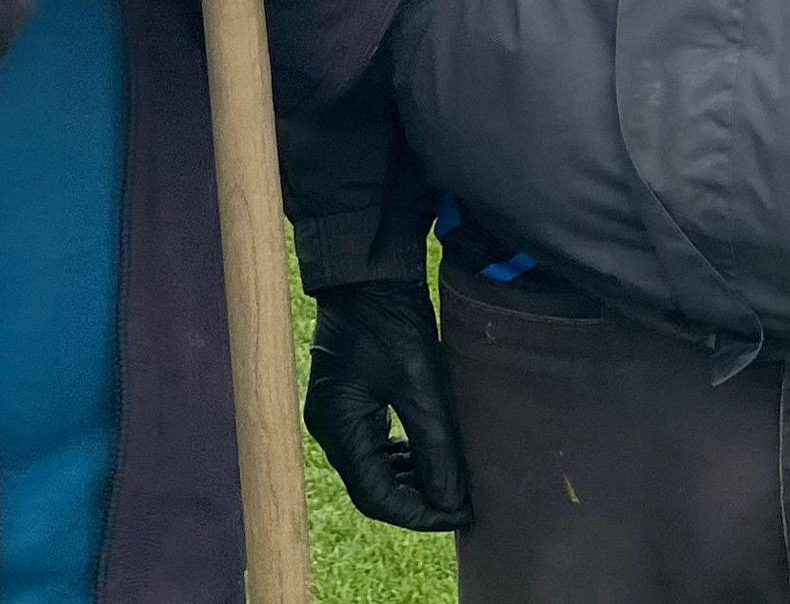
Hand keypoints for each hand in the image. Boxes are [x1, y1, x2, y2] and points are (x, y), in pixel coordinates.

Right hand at [303, 279, 467, 530]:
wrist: (367, 275)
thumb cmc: (391, 324)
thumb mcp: (422, 387)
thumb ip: (436, 448)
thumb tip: (452, 501)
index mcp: (341, 428)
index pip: (378, 498)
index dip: (420, 514)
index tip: (460, 513)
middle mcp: (329, 429)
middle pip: (372, 489)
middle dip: (417, 501)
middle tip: (459, 500)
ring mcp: (333, 414)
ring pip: (372, 469)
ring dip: (409, 480)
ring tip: (447, 480)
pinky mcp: (344, 400)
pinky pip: (370, 446)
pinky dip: (399, 458)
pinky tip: (425, 453)